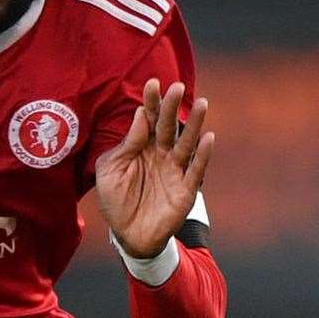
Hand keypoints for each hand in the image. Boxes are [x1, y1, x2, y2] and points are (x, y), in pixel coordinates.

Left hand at [94, 79, 213, 260]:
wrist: (128, 235)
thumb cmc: (116, 201)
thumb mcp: (110, 171)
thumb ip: (126, 144)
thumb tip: (140, 115)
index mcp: (141, 147)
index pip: (147, 120)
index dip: (151, 102)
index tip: (153, 83)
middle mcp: (161, 154)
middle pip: (168, 127)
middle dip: (172, 107)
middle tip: (177, 87)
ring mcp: (174, 170)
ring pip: (186, 143)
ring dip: (195, 124)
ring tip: (202, 103)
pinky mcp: (185, 188)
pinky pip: (196, 169)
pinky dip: (202, 155)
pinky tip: (208, 138)